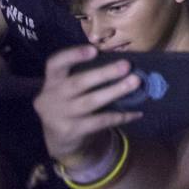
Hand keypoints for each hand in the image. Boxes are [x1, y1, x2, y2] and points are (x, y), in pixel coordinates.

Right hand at [34, 46, 142, 167]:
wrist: (58, 138)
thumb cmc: (70, 101)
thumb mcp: (68, 86)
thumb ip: (84, 72)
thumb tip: (119, 59)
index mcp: (52, 80)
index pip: (55, 64)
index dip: (73, 55)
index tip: (94, 50)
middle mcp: (51, 97)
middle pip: (77, 83)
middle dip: (103, 73)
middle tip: (126, 65)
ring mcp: (59, 116)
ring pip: (90, 102)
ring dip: (115, 91)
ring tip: (135, 82)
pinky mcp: (71, 131)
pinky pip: (100, 122)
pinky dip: (120, 116)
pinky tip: (137, 113)